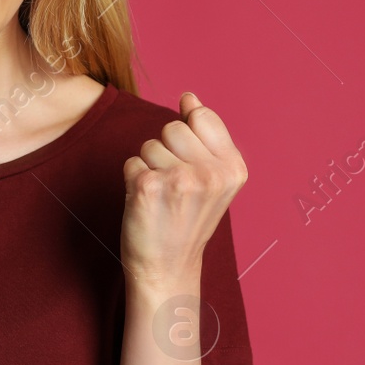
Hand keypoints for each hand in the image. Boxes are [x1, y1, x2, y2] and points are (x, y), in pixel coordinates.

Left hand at [119, 92, 247, 287]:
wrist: (168, 268)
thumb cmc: (187, 220)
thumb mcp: (213, 179)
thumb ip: (205, 136)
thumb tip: (189, 96)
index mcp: (234, 168)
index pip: (201, 116)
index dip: (187, 137)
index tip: (189, 165)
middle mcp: (211, 173)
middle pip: (172, 127)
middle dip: (166, 151)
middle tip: (173, 187)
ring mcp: (180, 180)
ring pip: (149, 144)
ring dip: (148, 167)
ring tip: (161, 197)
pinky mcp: (147, 187)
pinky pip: (131, 162)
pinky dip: (132, 180)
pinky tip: (146, 203)